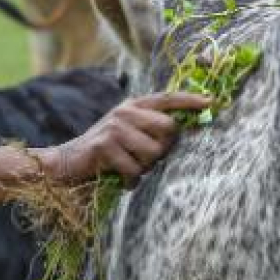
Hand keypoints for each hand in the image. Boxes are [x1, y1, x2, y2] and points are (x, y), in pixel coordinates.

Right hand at [40, 92, 213, 186]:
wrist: (67, 163)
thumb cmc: (105, 152)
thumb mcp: (127, 132)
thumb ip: (150, 128)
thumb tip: (182, 131)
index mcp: (133, 106)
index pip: (167, 98)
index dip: (190, 100)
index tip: (212, 102)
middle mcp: (125, 112)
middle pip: (168, 128)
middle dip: (163, 149)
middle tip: (146, 159)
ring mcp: (115, 127)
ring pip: (153, 153)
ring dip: (145, 168)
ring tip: (129, 167)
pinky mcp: (105, 146)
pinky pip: (135, 170)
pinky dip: (131, 181)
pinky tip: (121, 179)